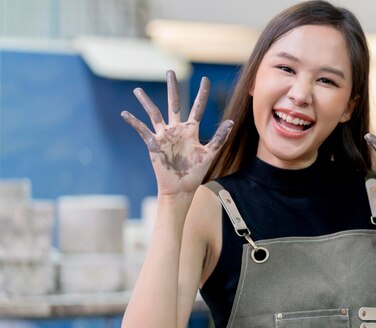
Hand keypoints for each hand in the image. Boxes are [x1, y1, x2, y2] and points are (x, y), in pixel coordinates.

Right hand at [121, 70, 232, 196]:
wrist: (181, 188)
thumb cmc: (195, 173)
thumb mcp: (209, 154)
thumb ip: (219, 138)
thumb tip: (231, 121)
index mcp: (191, 130)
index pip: (197, 108)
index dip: (201, 94)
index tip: (204, 79)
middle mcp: (177, 129)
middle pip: (173, 103)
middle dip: (172, 87)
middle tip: (170, 71)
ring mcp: (164, 136)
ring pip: (154, 114)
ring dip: (146, 102)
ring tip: (137, 90)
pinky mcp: (153, 144)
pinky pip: (142, 130)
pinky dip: (134, 122)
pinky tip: (125, 113)